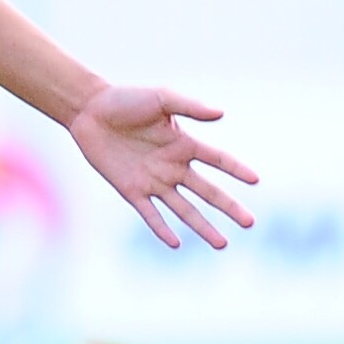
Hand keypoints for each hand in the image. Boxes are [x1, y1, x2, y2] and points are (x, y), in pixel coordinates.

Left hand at [68, 84, 257, 250]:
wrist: (87, 111)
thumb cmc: (125, 100)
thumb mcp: (160, 99)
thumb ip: (190, 106)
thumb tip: (221, 113)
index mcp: (184, 144)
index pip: (218, 160)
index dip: (236, 169)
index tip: (256, 180)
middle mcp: (173, 166)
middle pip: (207, 192)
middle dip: (228, 207)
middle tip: (250, 223)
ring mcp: (153, 181)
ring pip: (184, 209)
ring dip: (202, 227)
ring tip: (222, 245)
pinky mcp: (130, 190)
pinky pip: (150, 213)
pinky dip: (161, 229)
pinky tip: (176, 243)